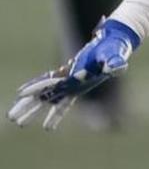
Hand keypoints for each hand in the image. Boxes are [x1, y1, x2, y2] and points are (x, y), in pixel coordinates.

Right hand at [8, 19, 139, 129]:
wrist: (115, 42)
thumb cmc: (112, 47)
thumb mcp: (112, 53)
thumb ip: (113, 61)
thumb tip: (118, 67)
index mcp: (73, 70)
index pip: (50, 80)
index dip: (36, 86)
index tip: (21, 93)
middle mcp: (68, 78)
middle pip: (43, 93)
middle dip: (27, 104)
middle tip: (11, 116)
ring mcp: (71, 84)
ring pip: (49, 100)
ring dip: (34, 111)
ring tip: (19, 123)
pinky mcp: (78, 89)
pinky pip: (63, 104)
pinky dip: (55, 114)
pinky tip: (48, 127)